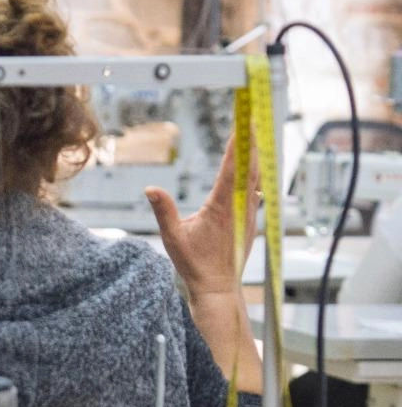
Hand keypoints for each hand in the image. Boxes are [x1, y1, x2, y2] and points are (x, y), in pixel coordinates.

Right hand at [146, 133, 258, 298]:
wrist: (218, 288)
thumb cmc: (194, 264)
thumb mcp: (172, 238)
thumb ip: (163, 211)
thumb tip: (150, 188)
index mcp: (222, 208)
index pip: (232, 170)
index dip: (237, 146)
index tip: (241, 125)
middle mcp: (241, 208)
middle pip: (250, 168)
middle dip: (251, 142)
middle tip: (252, 118)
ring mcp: (249, 214)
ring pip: (257, 177)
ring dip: (255, 155)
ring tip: (254, 134)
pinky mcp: (250, 220)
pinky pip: (256, 189)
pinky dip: (256, 172)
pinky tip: (255, 166)